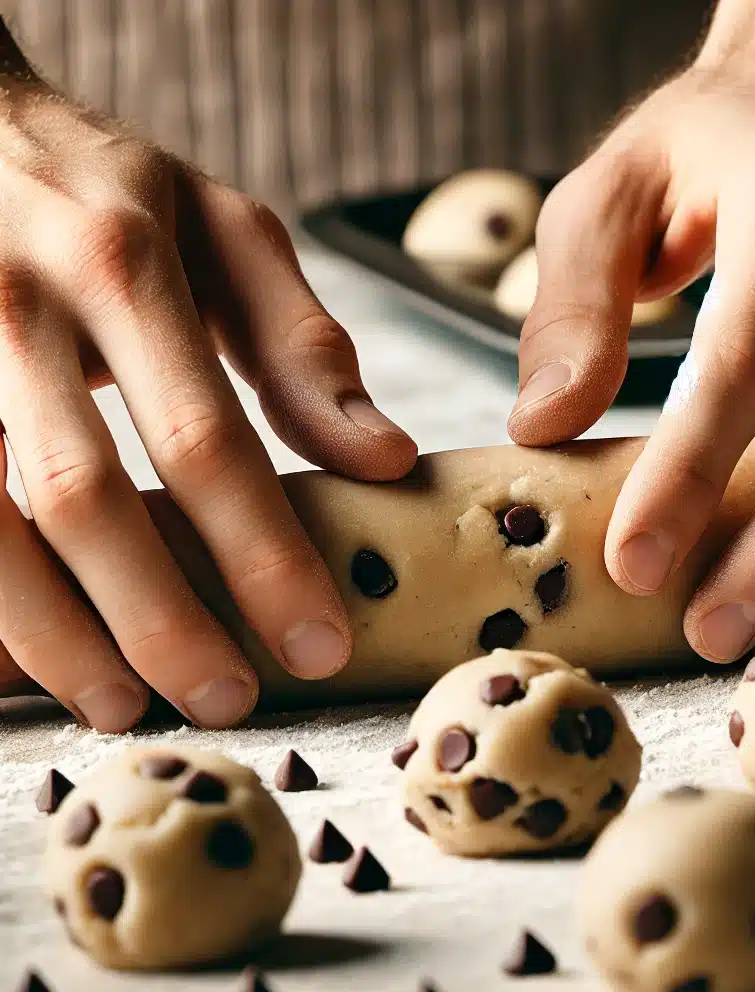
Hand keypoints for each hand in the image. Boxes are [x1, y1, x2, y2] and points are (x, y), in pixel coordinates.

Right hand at [0, 45, 415, 729]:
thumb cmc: (118, 191)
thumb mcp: (230, 236)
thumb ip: (306, 347)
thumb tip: (386, 460)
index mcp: (120, 264)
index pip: (205, 441)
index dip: (263, 556)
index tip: (319, 643)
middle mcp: (8, 305)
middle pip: (82, 498)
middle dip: (160, 620)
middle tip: (231, 700)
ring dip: (54, 636)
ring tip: (125, 706)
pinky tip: (27, 659)